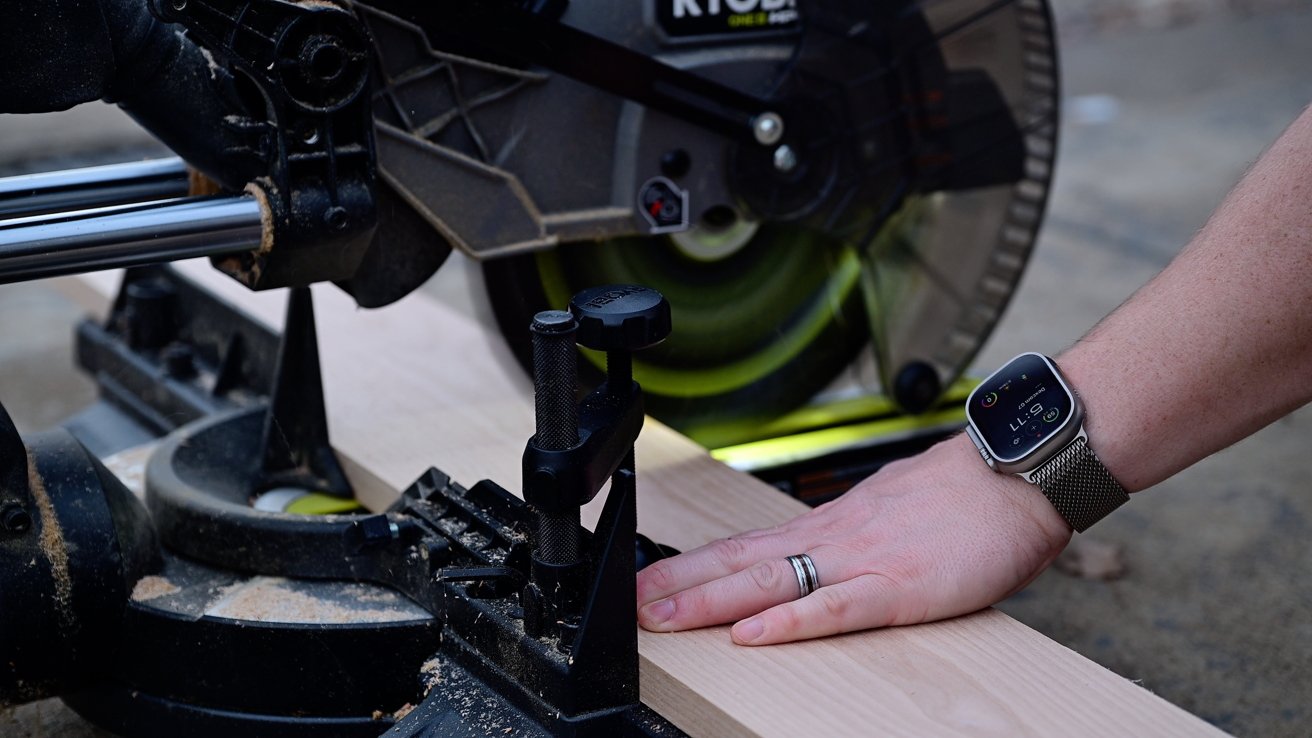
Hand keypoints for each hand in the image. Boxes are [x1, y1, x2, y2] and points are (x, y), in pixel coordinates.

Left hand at [635, 435, 1072, 644]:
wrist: (1017, 470)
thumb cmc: (965, 493)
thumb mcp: (892, 507)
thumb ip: (852, 532)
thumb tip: (822, 550)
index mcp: (833, 524)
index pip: (749, 545)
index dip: (696, 565)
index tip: (651, 578)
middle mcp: (834, 537)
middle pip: (743, 561)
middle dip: (682, 584)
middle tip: (632, 602)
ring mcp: (863, 559)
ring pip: (771, 581)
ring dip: (711, 600)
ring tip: (662, 616)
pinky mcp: (899, 586)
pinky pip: (834, 608)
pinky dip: (789, 623)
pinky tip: (751, 635)